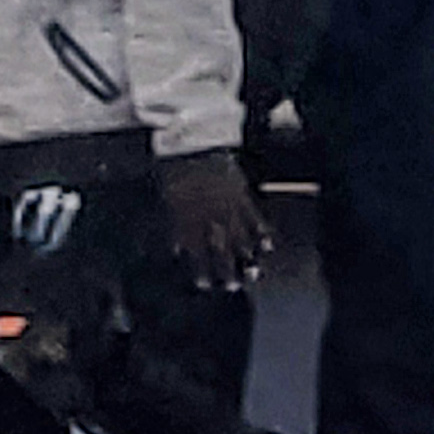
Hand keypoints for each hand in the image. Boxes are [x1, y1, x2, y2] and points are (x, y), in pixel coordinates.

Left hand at [159, 150, 269, 292]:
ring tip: (255, 272)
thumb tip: (177, 248)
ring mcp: (229, 209)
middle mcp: (210, 221)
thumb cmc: (174, 174)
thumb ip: (175, 227)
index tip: (206, 285)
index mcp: (188, 223)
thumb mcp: (166, 202)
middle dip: (228, 271)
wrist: (192, 147)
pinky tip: (267, 245)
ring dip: (247, 257)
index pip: (197, 254)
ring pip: (241, 238)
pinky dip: (262, 233)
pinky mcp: (243, 196)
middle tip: (235, 286)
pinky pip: (255, 218)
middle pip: (222, 252)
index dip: (202, 271)